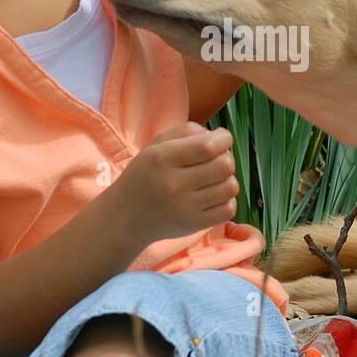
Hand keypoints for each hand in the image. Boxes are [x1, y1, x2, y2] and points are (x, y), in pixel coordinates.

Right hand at [113, 123, 239, 243]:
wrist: (125, 217)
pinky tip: (213, 195)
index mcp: (162, 159)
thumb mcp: (155, 146)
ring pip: (230, 187)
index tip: (221, 138)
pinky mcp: (194, 225)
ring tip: (214, 178)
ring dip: (227, 178)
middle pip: (224, 165)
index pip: (208, 146)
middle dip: (226, 157)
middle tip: (216, 159)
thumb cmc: (146, 175)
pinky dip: (227, 199)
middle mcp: (174, 184)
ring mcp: (185, 207)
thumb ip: (186, 131)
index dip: (224, 139)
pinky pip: (228, 209)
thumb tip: (218, 136)